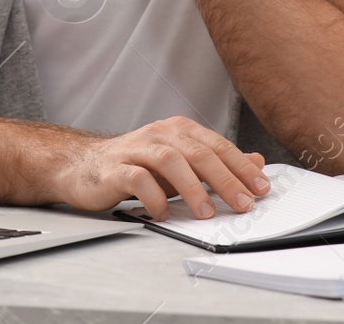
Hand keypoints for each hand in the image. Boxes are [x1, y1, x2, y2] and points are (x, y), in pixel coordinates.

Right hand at [56, 115, 269, 216]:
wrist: (82, 166)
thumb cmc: (135, 165)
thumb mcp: (181, 162)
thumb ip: (217, 162)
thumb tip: (257, 162)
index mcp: (178, 130)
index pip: (216, 146)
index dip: (241, 166)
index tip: (262, 188)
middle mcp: (158, 134)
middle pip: (197, 152)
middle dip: (225, 179)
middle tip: (243, 203)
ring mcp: (135, 150)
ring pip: (170, 161)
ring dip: (192, 188)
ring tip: (207, 212)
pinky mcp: (114, 169)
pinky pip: (137, 180)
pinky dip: (154, 197)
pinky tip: (164, 212)